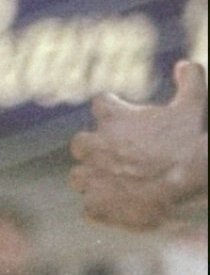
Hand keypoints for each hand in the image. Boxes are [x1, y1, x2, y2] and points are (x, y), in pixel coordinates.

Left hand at [70, 61, 207, 230]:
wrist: (186, 185)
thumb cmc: (189, 144)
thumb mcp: (194, 107)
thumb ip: (190, 82)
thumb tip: (186, 64)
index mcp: (112, 118)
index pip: (101, 105)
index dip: (114, 110)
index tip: (125, 116)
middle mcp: (94, 146)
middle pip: (81, 143)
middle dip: (94, 148)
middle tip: (115, 155)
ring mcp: (92, 178)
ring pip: (79, 177)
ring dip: (93, 179)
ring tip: (114, 184)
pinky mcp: (95, 207)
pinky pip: (90, 209)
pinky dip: (101, 209)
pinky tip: (119, 209)